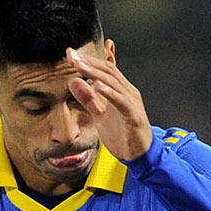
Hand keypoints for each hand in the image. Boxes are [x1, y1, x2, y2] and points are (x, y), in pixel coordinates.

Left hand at [66, 46, 151, 162]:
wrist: (139, 155)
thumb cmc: (123, 134)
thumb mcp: (100, 115)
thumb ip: (89, 99)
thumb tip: (74, 82)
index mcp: (121, 90)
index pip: (104, 69)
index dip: (88, 60)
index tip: (70, 54)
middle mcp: (128, 92)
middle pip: (108, 70)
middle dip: (89, 62)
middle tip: (72, 56)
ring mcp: (132, 102)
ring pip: (113, 82)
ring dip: (95, 73)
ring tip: (79, 66)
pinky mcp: (134, 116)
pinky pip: (121, 101)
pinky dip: (109, 93)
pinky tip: (97, 86)